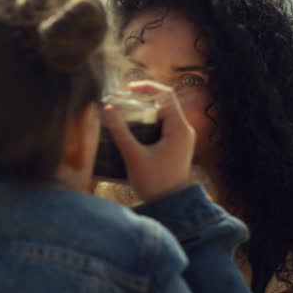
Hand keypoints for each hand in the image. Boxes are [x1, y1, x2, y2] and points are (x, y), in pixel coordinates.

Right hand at [102, 80, 195, 202]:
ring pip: (163, 115)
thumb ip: (120, 131)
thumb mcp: (134, 156)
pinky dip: (149, 124)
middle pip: (164, 103)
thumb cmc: (155, 183)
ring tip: (124, 115)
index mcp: (179, 128)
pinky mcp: (176, 146)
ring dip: (145, 112)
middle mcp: (184, 130)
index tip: (128, 89)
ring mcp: (182, 138)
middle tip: (122, 102)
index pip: (166, 94)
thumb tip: (107, 109)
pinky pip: (163, 126)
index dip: (147, 87)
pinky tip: (132, 131)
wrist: (171, 206)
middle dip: (143, 100)